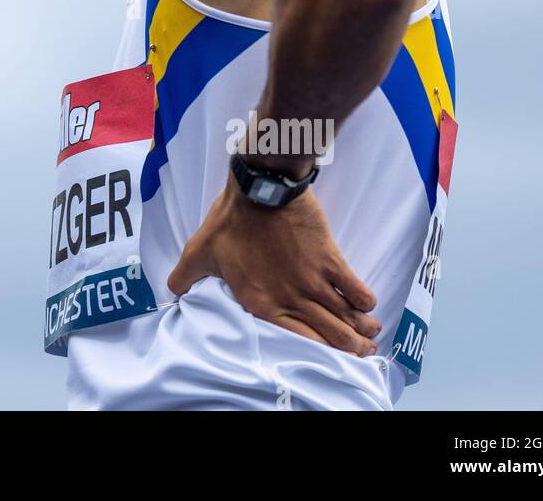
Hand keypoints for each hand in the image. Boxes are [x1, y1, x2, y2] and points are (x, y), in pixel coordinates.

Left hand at [166, 168, 381, 356]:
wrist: (259, 187)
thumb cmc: (229, 219)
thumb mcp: (199, 251)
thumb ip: (185, 276)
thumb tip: (172, 292)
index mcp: (262, 303)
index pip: (299, 342)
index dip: (319, 353)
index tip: (331, 355)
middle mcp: (291, 299)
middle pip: (332, 336)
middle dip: (351, 347)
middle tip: (362, 349)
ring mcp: (314, 281)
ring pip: (348, 318)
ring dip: (363, 328)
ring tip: (371, 331)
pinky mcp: (330, 259)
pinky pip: (356, 289)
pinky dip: (365, 300)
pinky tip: (366, 302)